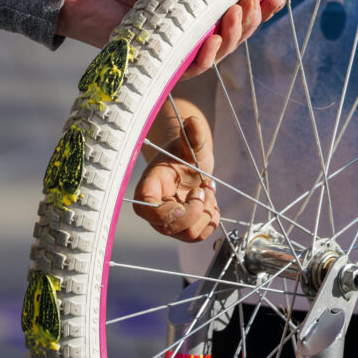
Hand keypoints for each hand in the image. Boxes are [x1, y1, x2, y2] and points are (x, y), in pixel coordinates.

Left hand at [56, 0, 284, 55]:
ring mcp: (169, 48)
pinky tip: (215, 37)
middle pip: (229, 37)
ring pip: (214, 54)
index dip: (257, 9)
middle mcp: (183, 32)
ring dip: (234, 35)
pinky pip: (186, 69)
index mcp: (189, 10)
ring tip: (238, 12)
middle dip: (249, 20)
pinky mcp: (151, 61)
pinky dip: (205, 55)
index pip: (231, 14)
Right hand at [133, 114, 219, 241]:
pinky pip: (199, 236)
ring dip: (206, 212)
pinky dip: (211, 220)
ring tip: (208, 190)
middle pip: (170, 227)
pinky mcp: (184, 230)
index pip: (145, 208)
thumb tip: (192, 121)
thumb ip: (192, 135)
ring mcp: (170, 223)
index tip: (188, 199)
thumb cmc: (184, 154)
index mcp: (149, 186)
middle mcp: (156, 209)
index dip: (164, 212)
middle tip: (205, 186)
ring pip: (188, 234)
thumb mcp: (190, 144)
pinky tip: (211, 203)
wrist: (191, 165)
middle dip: (196, 209)